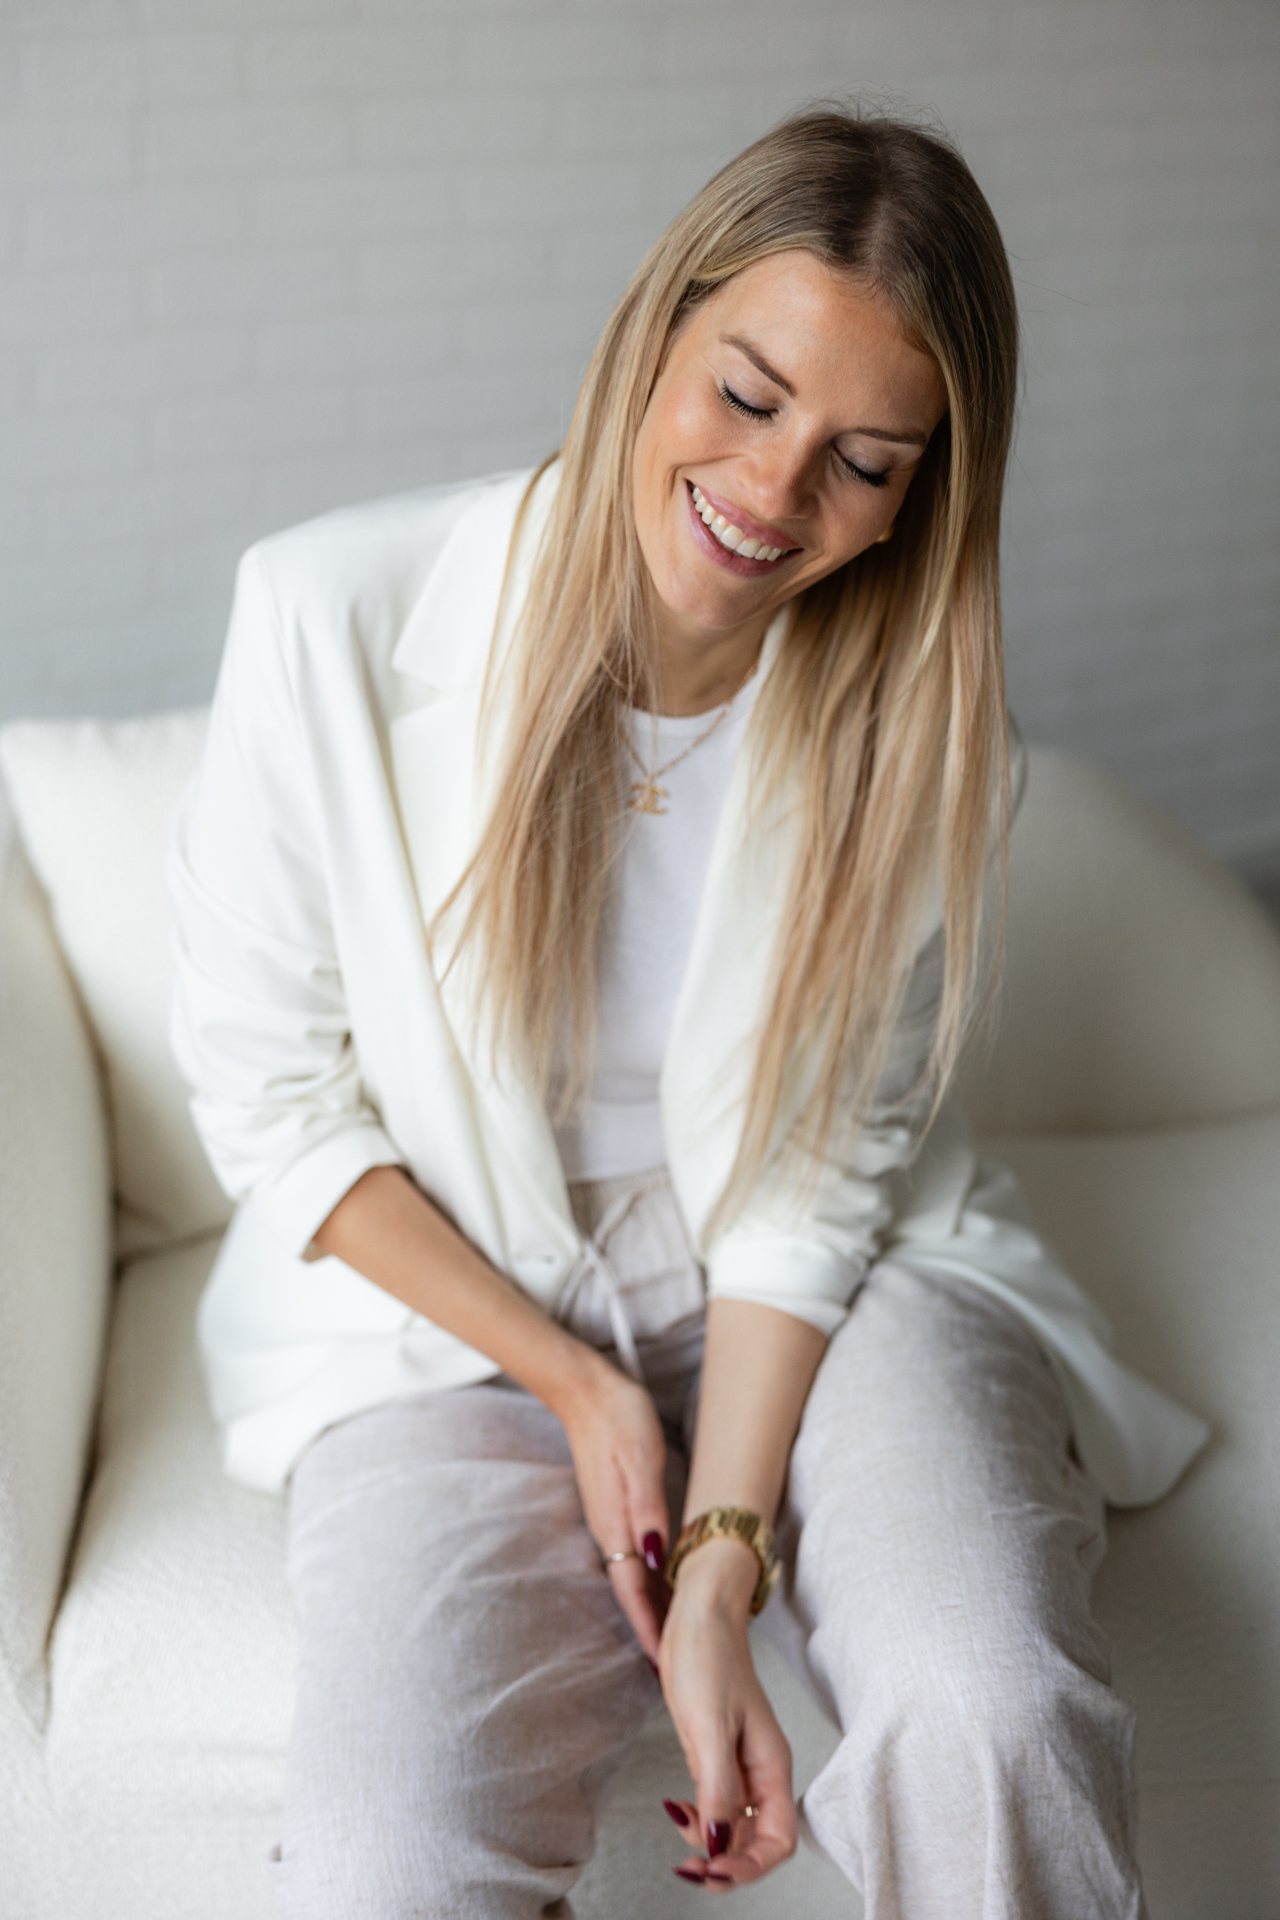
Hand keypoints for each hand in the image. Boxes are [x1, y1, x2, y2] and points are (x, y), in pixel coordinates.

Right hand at [556, 1353, 671, 1662]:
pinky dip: (648, 1578)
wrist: (585, 1389)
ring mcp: (609, 1518)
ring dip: (650, 1607)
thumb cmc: (618, 1417)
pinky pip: (631, 1554)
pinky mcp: (613, 1505)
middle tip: (673, 1669)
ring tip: (671, 1637)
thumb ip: (647, 1508)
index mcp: (616, 1524)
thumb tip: (656, 1557)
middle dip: (650, 1630)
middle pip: (632, 1591)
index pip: (634, 1591)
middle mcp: (609, 1528)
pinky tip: (661, 1581)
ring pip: (632, 1575)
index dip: (650, 1629)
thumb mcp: (641, 1458)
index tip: (664, 1667)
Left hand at [659, 1539, 796, 1890]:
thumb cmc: (708, 1656)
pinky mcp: (713, 1754)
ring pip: (732, 1827)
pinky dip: (696, 1819)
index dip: (751, 1864)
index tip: (715, 1867)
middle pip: (756, 1841)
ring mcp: (736, 1764)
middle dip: (727, 1864)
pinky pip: (713, 1804)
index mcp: (771, 1765)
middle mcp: (759, 1771)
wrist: (696, 1613)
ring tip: (678, 1838)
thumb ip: (717, 1787)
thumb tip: (718, 1844)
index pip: (779, 1839)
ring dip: (708, 1845)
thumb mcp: (709, 1725)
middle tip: (689, 1871)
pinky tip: (674, 1811)